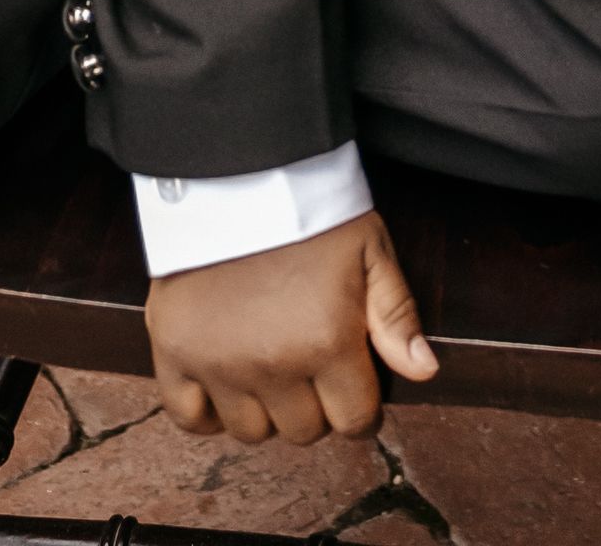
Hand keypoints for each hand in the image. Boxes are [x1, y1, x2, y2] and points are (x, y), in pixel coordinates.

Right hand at [147, 208, 437, 442]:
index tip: (353, 379)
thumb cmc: (310, 209)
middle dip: (316, 405)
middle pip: (304, 431)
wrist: (237, 169)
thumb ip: (396, 315)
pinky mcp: (176, 351)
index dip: (359, 403)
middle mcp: (273, 364)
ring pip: (251, 432)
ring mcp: (220, 363)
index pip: (354, 420)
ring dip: (266, 409)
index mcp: (327, 341)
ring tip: (270, 365)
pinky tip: (225, 386)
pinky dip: (207, 413)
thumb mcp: (370, 249)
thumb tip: (424, 372)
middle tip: (310, 362)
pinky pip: (189, 417)